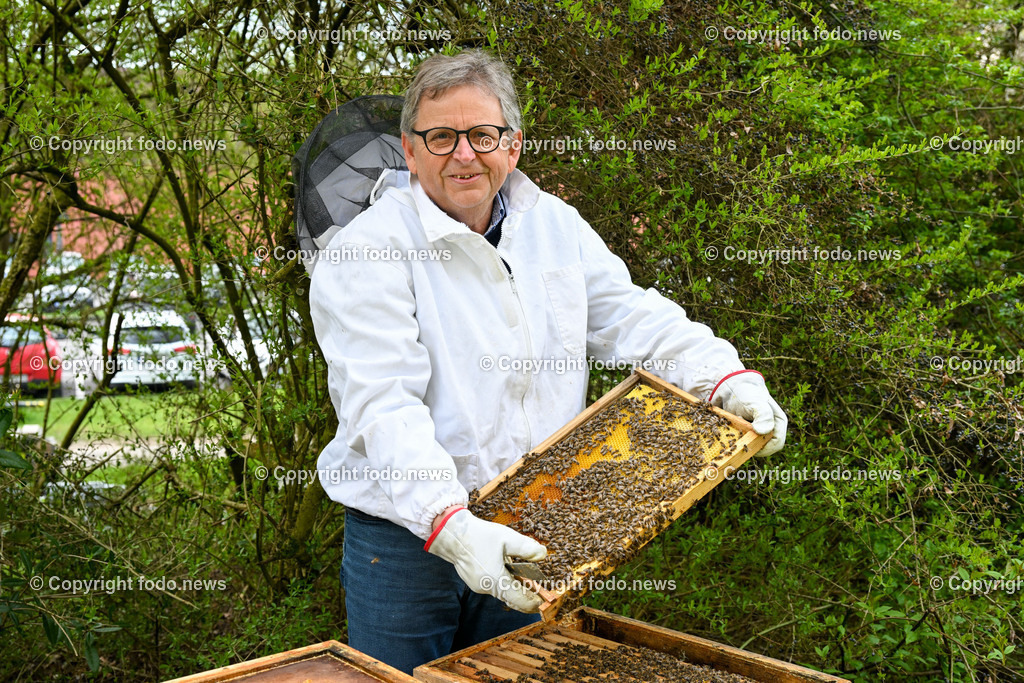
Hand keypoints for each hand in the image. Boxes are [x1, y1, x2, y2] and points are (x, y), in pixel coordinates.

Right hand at [425, 508, 547, 611]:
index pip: (520, 600)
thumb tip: (543, 554)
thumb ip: (527, 548)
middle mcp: (486, 588)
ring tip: (528, 579)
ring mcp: (479, 586)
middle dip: (527, 596)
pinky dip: (505, 582)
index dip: (535, 602)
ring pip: (503, 593)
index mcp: (496, 580)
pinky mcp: (475, 581)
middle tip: (541, 592)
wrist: (452, 533)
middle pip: (512, 599)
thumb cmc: (479, 535)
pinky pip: (494, 586)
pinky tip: (510, 570)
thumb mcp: (507, 538)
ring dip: (516, 588)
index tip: (546, 600)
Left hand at [715, 372, 787, 455]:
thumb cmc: (746, 393)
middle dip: (750, 444)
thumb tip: (763, 432)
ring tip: (735, 425)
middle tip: (739, 430)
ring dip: (742, 441)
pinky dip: (736, 439)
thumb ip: (763, 415)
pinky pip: (744, 442)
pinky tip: (731, 427)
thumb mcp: (755, 402)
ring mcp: (760, 431)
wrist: (731, 388)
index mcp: (779, 423)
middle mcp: (771, 429)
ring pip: (753, 446)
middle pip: (764, 447)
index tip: (748, 442)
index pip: (776, 444)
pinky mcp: (749, 433)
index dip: (763, 448)